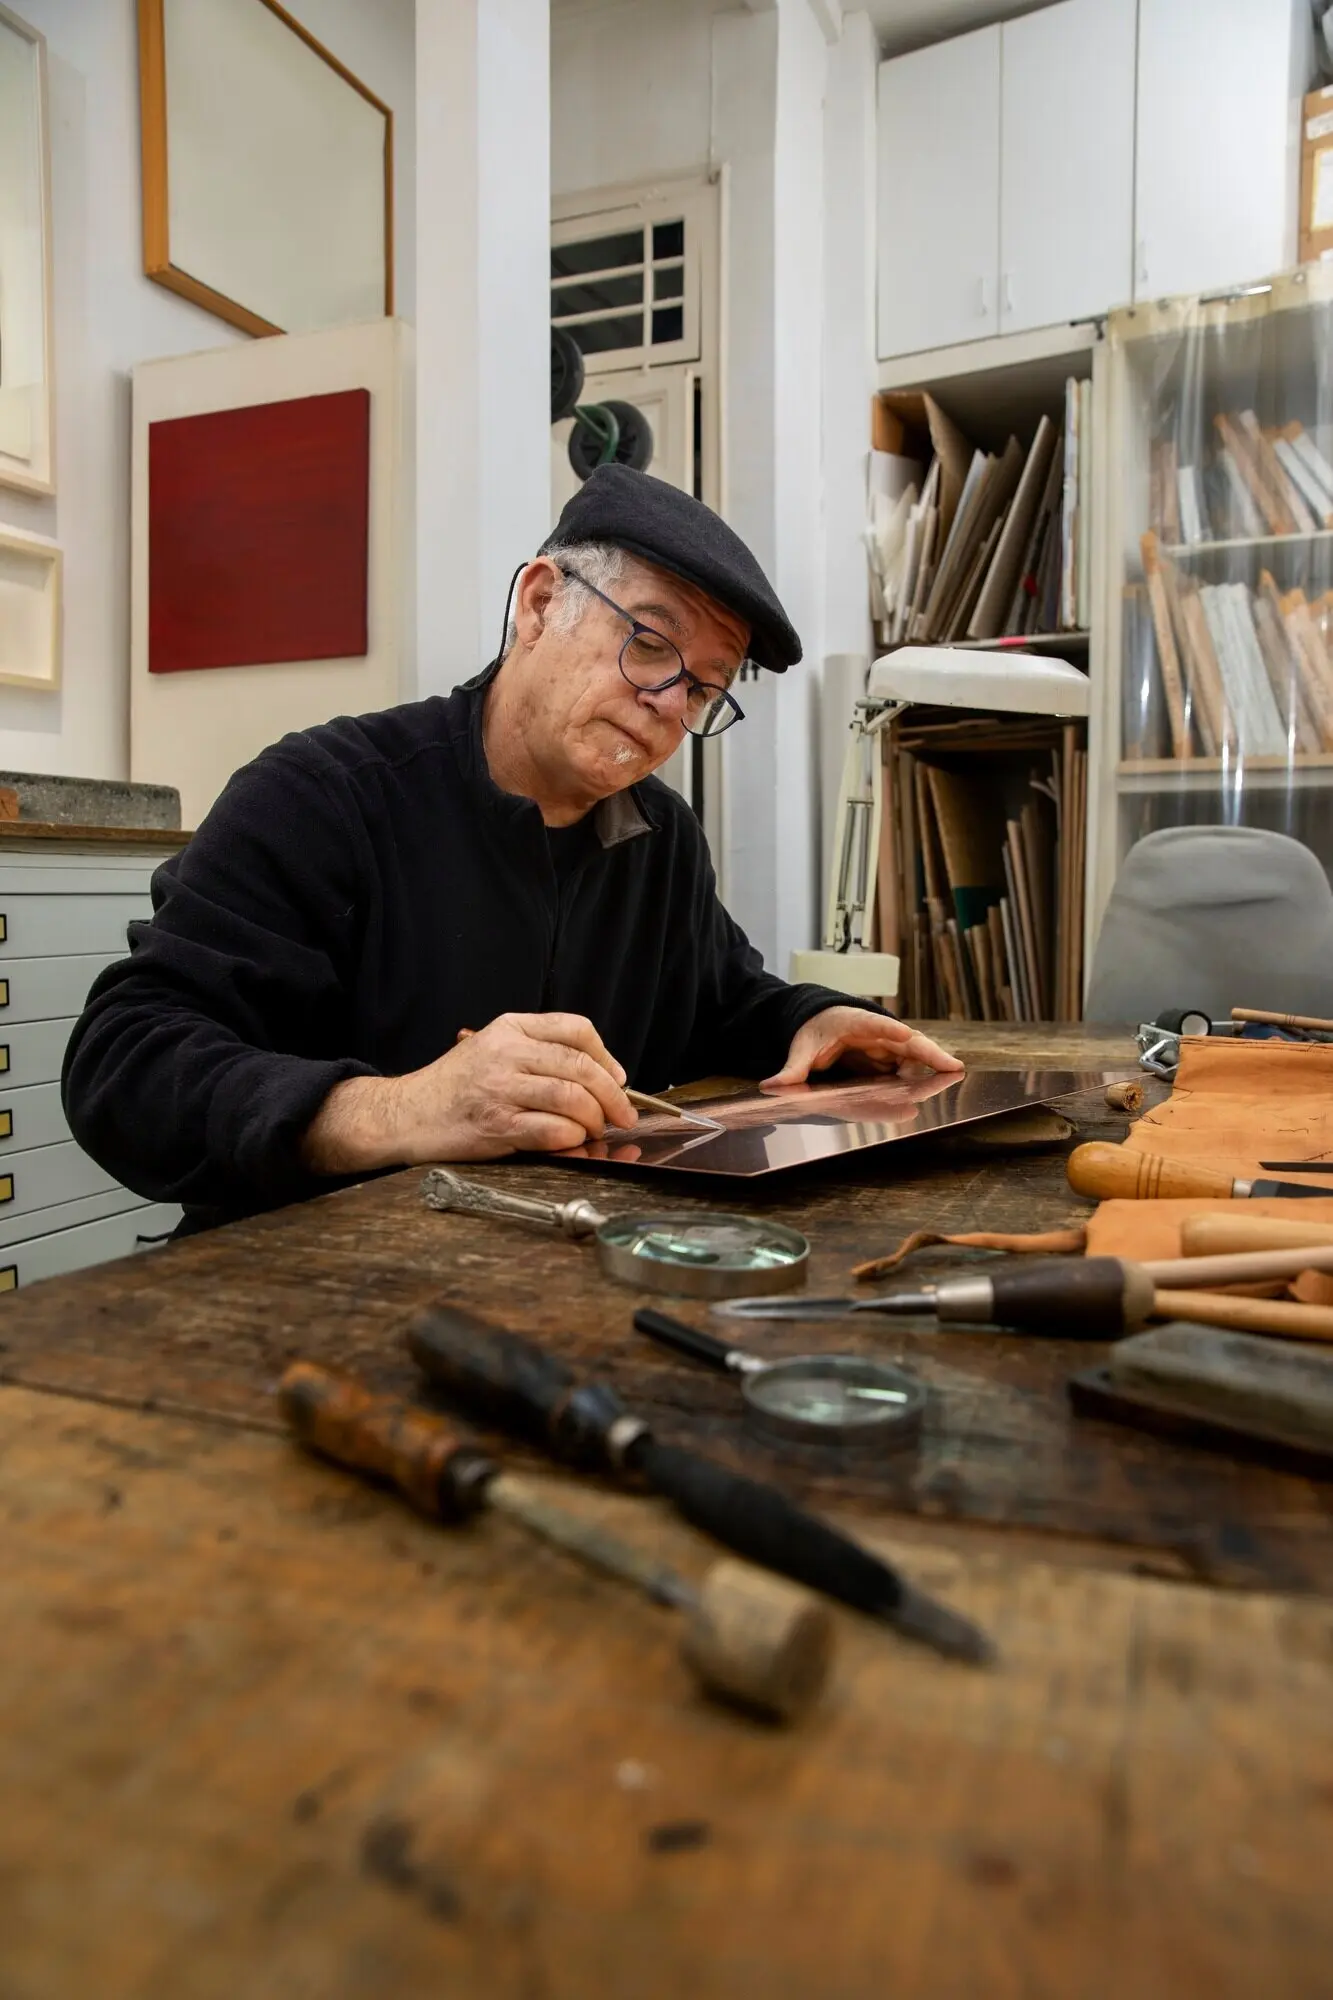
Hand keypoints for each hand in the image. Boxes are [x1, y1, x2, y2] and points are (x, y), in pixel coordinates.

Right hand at [302, 1012, 636, 1173]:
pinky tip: (572, 1142)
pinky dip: (572, 1139)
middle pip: (581, 1066)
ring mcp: (501, 1089)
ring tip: (597, 1130)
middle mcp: (506, 1053)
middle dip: (613, 1095)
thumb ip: (535, 1052)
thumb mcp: (489, 1048)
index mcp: (509, 1028)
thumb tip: (597, 1075)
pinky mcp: (496, 1125)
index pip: (575, 1029)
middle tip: (624, 1114)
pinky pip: (552, 1131)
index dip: (606, 1055)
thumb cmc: (452, 1087)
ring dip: (595, 1119)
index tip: (617, 1077)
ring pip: (572, 1099)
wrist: (405, 1114)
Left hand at [761, 1007, 963, 1088]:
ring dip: (932, 1063)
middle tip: (952, 1066)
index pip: (874, 1024)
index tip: (906, 1034)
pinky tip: (940, 1082)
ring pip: (913, 1052)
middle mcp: (876, 1031)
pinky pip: (909, 1063)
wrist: (819, 1019)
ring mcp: (885, 1043)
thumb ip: (791, 1069)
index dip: (890, 1030)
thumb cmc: (813, 1030)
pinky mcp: (889, 1055)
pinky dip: (925, 1071)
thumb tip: (770, 1086)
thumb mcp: (800, 1048)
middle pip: (906, 1040)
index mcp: (853, 1022)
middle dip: (929, 1052)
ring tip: (953, 1075)